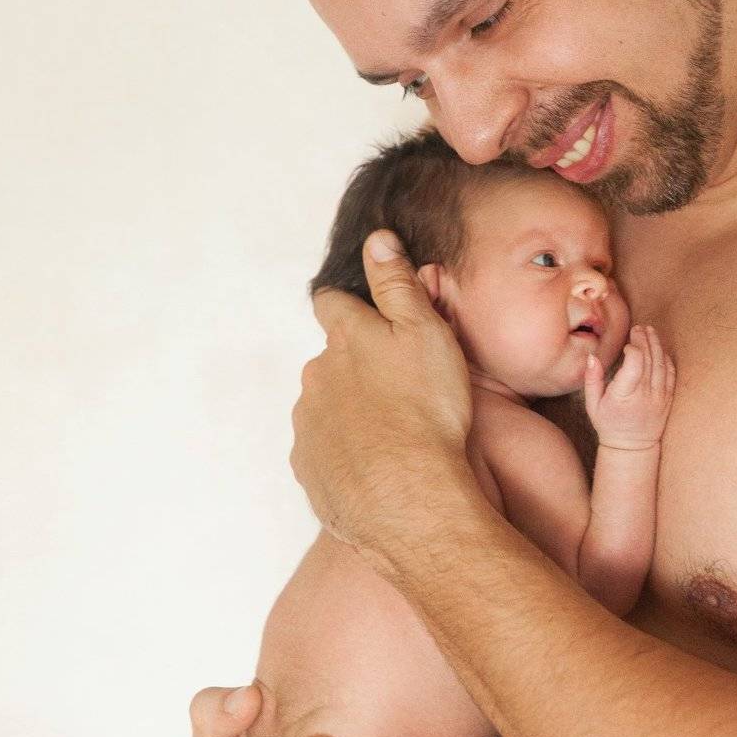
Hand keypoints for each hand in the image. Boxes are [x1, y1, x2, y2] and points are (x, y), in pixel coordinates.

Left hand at [291, 231, 473, 562]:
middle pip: (330, 358)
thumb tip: (377, 239)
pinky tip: (378, 464)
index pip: (333, 304)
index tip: (366, 314)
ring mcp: (308, 425)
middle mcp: (316, 376)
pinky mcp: (310, 469)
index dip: (350, 305)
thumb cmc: (427, 409)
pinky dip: (345, 453)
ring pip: (325, 405)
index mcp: (345, 338)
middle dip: (354, 364)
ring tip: (393, 430)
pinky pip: (325, 452)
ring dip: (350, 410)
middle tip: (399, 383)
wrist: (409, 497)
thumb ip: (397, 285)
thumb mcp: (425, 332)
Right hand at [584, 324, 675, 449]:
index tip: (627, 345)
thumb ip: (592, 379)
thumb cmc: (609, 424)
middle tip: (639, 328)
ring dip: (656, 345)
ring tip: (650, 331)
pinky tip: (660, 349)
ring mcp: (659, 397)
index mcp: (624, 395)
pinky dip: (666, 359)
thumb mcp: (592, 404)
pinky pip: (671, 375)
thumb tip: (592, 357)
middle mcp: (644, 395)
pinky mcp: (667, 399)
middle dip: (645, 340)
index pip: (635, 365)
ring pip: (661, 365)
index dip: (633, 349)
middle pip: (649, 360)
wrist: (632, 447)